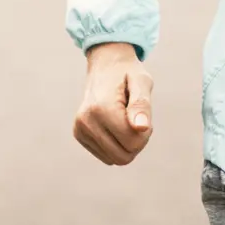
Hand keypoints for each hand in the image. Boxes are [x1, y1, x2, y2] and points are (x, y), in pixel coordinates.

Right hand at [72, 42, 153, 165]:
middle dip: (136, 142)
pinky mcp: (79, 134)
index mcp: (101, 108)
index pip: (133, 143)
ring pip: (114, 159)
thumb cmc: (128, 73)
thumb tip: (141, 128)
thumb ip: (141, 105)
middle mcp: (85, 121)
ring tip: (124, 120)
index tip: (141, 112)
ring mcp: (79, 129)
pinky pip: (106, 156)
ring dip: (126, 144)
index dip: (145, 132)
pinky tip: (114, 125)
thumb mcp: (141, 82)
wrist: (105, 64)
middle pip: (123, 157)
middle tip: (136, 119)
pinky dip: (115, 145)